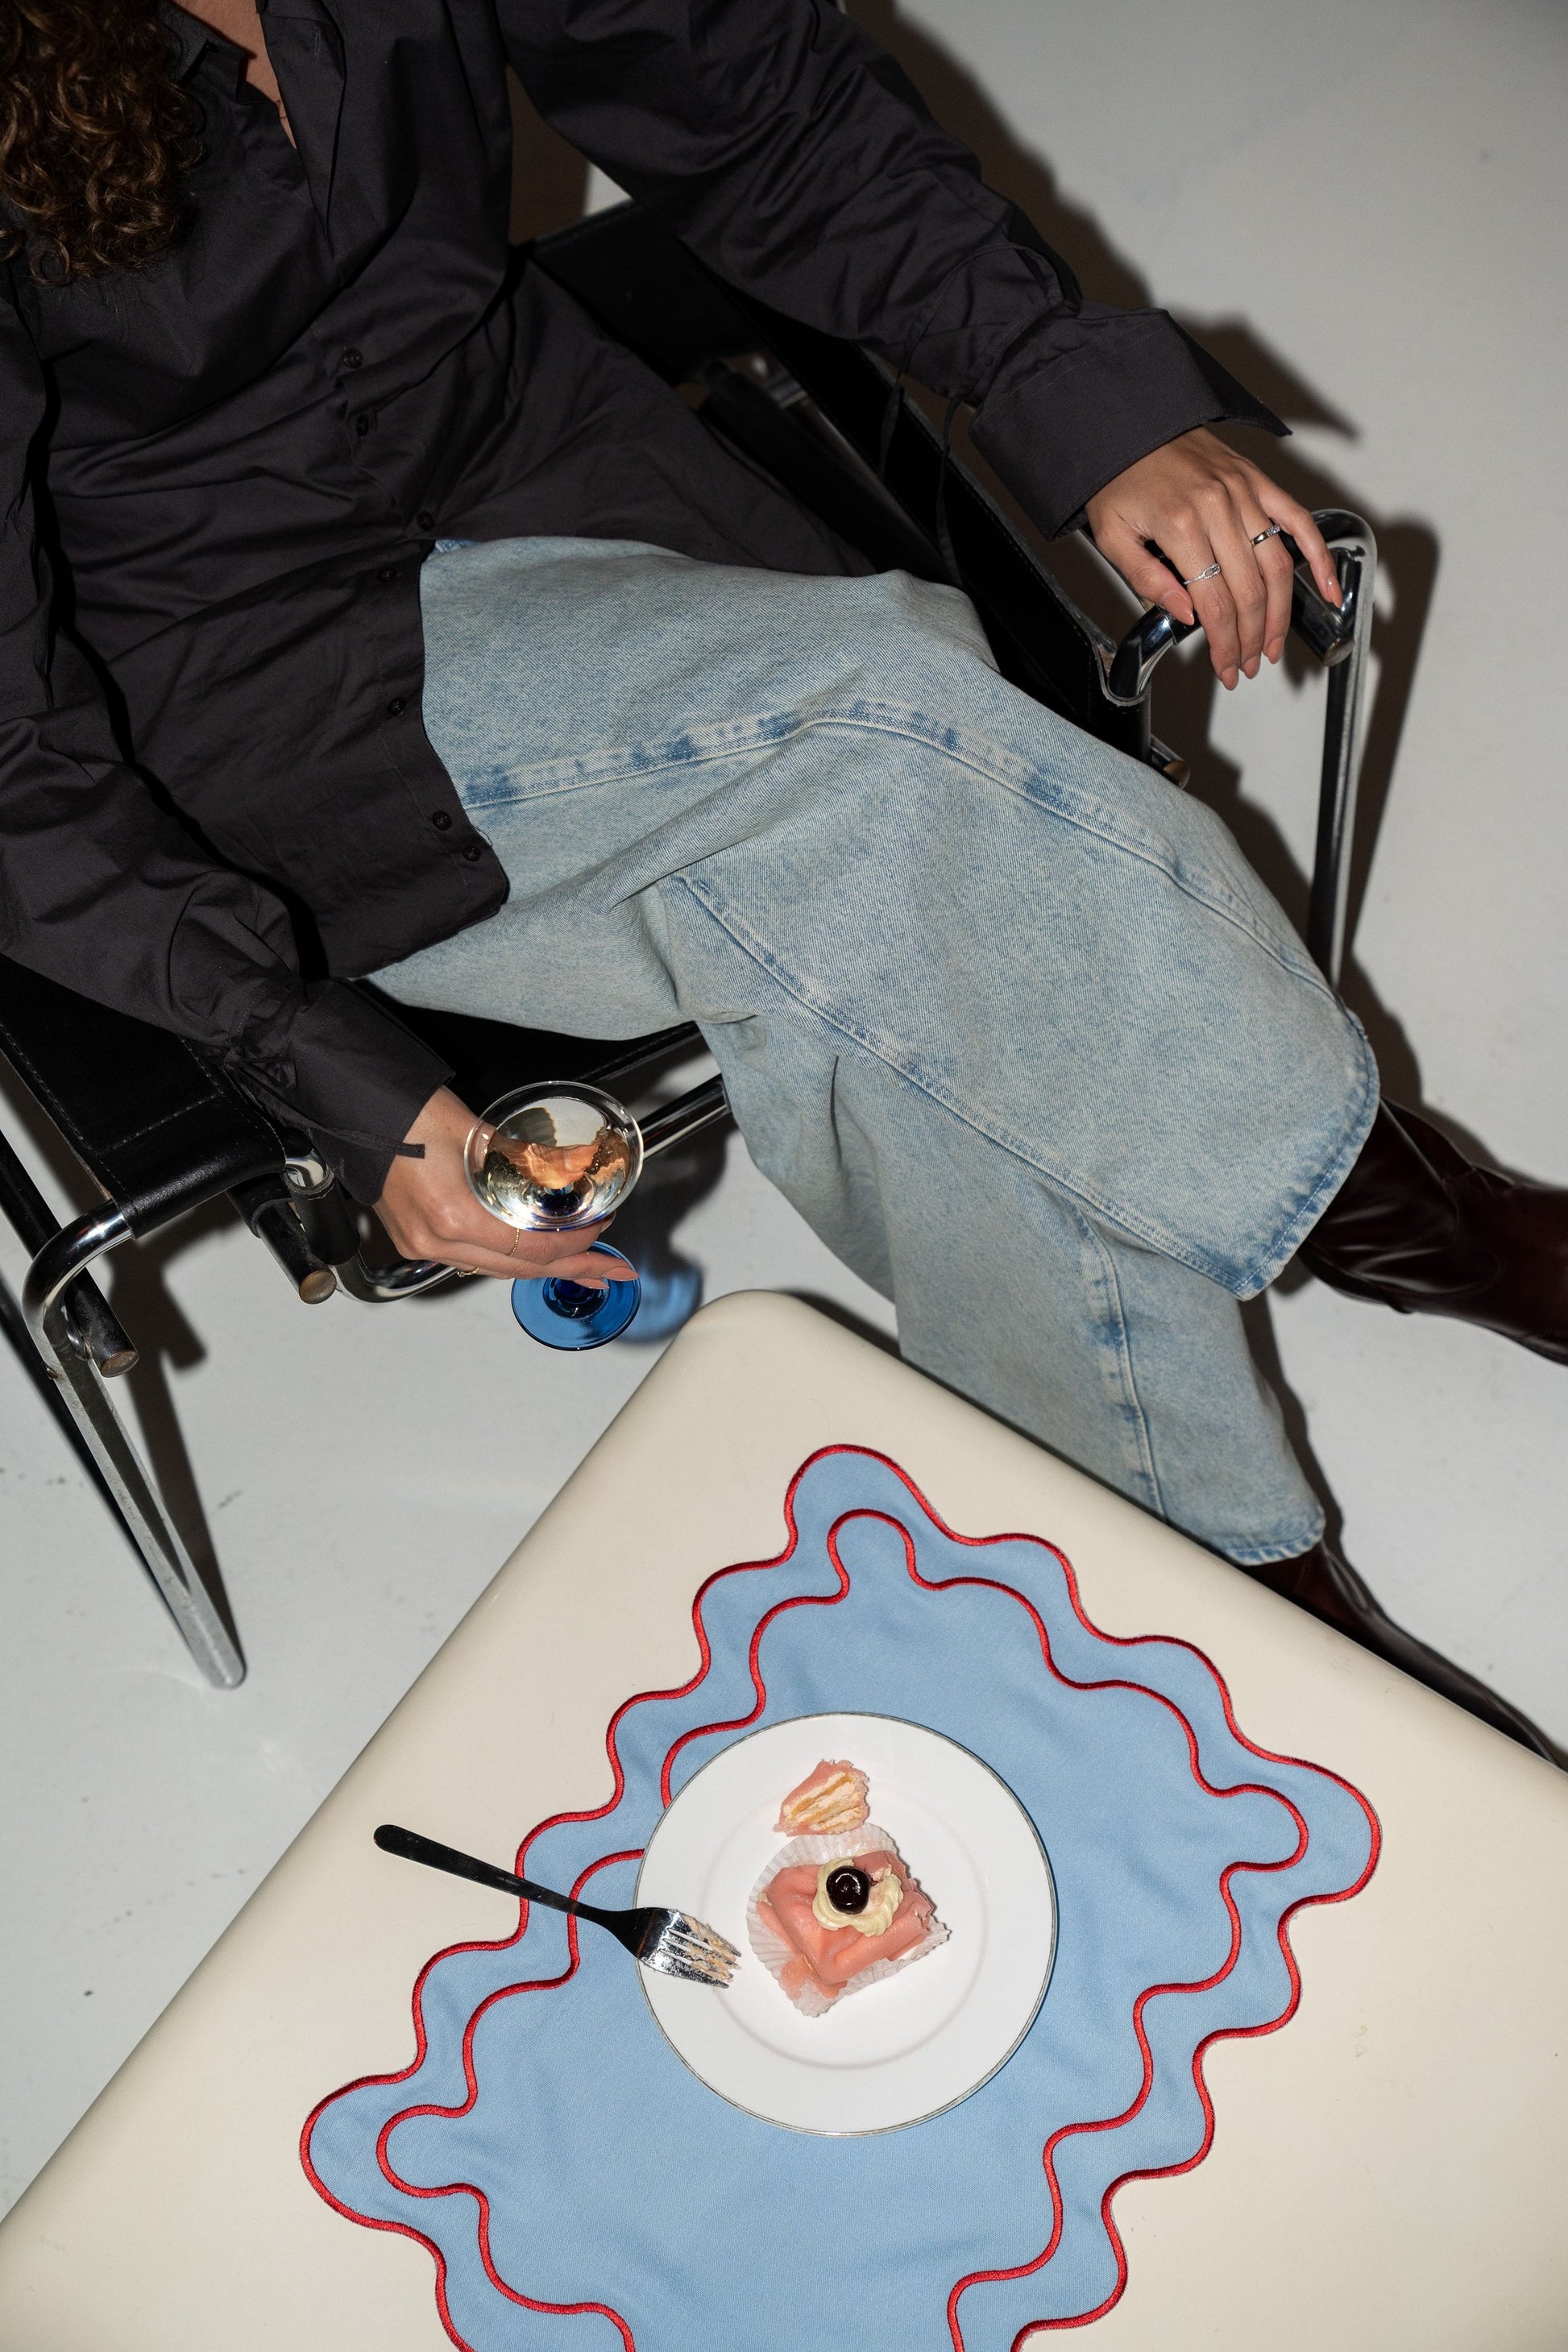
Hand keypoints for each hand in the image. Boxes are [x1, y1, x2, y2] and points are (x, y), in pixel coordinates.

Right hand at [375, 1086, 619, 1284]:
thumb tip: (568, 1176)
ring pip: (496, 1269)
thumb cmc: (409, 1114)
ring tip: (583, 1269)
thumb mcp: (482, 1135)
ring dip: (542, 1267)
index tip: (601, 1230)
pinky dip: (509, 1258)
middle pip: (518, 1269)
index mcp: (454, 1216)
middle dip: (571, 1269)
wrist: (357, 1111)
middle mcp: (435, 1241)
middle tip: (611, 1272)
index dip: (575, 1244)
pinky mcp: (416, 1239)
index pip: (532, 1248)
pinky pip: (473, 1259)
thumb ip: (528, 1162)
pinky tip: (533, 1256)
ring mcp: (422, 1245)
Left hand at [1085, 428, 1341, 690]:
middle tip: (1248, 664)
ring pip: (1276, 565)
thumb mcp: (1112, 536)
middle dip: (1252, 638)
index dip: (1225, 643)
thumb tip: (1186, 615)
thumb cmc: (1118, 479)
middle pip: (1248, 591)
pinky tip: (1328, 589)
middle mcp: (1218, 507)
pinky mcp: (1258, 480)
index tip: (1227, 667)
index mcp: (1180, 525)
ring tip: (1273, 645)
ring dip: (1280, 613)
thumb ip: (1147, 579)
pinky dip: (1319, 556)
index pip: (1214, 602)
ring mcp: (1243, 492)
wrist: (1131, 424)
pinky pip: (1298, 520)